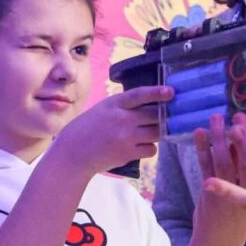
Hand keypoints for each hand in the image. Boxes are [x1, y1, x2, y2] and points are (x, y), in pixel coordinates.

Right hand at [55, 85, 171, 174]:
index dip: (157, 92)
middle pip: (155, 115)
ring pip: (156, 132)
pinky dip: (150, 147)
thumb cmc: (90, 127)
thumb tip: (153, 103)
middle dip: (164, 115)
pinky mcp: (128, 153)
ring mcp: (126, 137)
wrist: (74, 152)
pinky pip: (151, 149)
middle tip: (169, 114)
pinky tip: (141, 145)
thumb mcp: (104, 109)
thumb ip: (125, 105)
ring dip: (157, 132)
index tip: (171, 91)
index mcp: (114, 104)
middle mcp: (121, 119)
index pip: (140, 95)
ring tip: (149, 131)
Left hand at [190, 113, 245, 245]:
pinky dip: (202, 149)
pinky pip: (205, 166)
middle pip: (245, 159)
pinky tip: (200, 132)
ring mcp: (226, 192)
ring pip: (223, 160)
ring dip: (219, 137)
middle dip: (242, 136)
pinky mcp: (208, 193)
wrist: (219, 245)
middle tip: (241, 115)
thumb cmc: (243, 219)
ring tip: (217, 117)